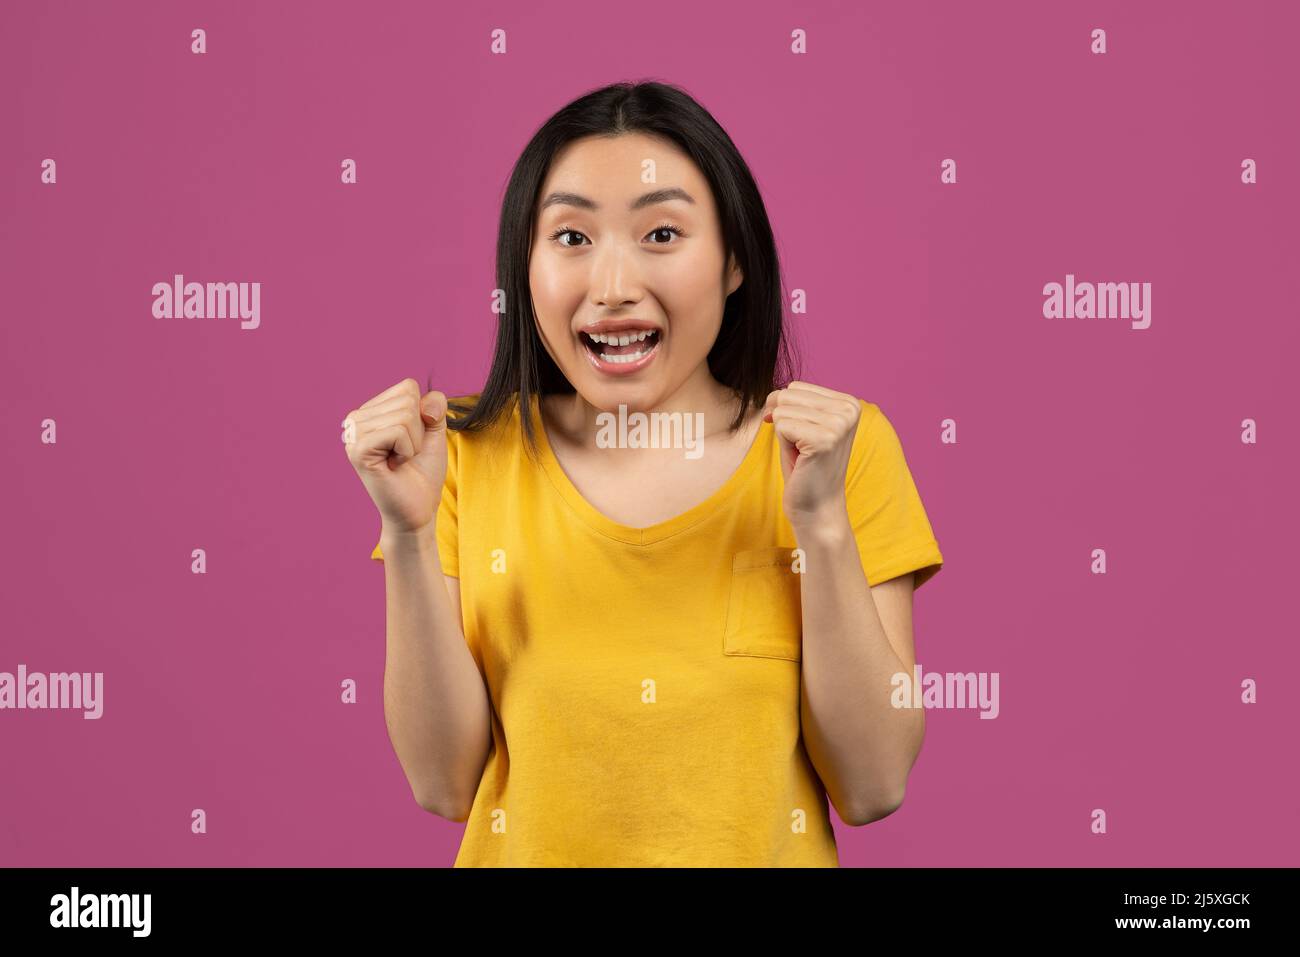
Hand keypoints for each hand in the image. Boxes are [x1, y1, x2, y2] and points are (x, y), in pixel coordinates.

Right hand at [343, 379, 447, 534]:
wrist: (417, 510)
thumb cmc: (422, 472)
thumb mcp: (434, 432)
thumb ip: (434, 406)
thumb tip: (423, 402)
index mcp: (371, 410)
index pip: (408, 387)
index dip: (422, 416)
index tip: (411, 441)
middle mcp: (356, 418)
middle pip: (407, 400)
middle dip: (419, 431)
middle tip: (406, 454)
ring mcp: (353, 433)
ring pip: (404, 415)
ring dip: (413, 443)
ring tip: (400, 460)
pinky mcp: (358, 449)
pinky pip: (398, 431)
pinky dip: (407, 450)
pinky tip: (395, 465)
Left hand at [762, 381, 859, 529]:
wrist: (817, 508)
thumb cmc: (806, 468)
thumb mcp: (804, 425)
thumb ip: (794, 403)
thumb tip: (772, 395)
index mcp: (849, 402)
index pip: (796, 387)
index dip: (787, 411)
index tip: (803, 436)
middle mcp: (849, 409)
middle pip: (787, 395)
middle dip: (784, 422)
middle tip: (803, 448)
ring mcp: (839, 423)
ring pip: (782, 410)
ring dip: (784, 435)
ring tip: (803, 454)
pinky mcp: (825, 439)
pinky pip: (781, 425)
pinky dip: (784, 445)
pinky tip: (802, 460)